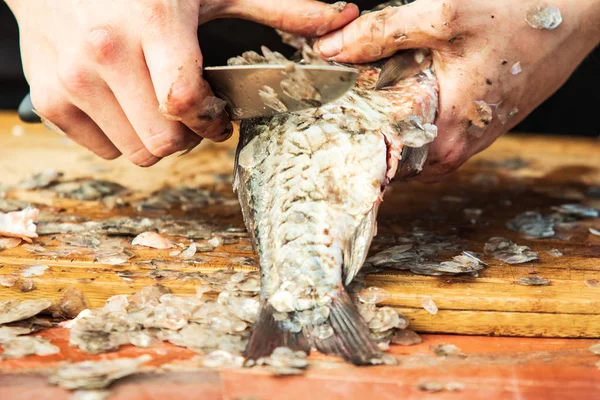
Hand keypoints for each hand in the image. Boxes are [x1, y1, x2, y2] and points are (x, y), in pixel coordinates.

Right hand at [6, 0, 357, 165]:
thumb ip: (277, 8)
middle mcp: (103, 54)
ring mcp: (71, 79)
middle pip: (164, 142)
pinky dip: (123, 136)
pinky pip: (103, 149)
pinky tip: (128, 103)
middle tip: (192, 111)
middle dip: (189, 135)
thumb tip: (342, 19)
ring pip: (136, 153)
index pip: (184, 104)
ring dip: (159, 138)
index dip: (211, 120)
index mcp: (152, 23)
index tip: (218, 113)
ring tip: (159, 105)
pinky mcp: (50, 98)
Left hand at [314, 0, 599, 181]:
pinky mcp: (482, 122)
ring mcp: (473, 137)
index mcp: (447, 135)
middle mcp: (460, 146)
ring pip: (415, 144)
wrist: (583, 8)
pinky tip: (404, 88)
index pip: (382, 165)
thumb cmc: (522, 12)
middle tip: (335, 111)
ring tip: (363, 99)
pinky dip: (414, 114)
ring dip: (390, 124)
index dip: (349, 149)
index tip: (323, 134)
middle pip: (396, 157)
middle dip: (365, 136)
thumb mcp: (443, 16)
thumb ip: (380, 35)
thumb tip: (329, 48)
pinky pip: (436, 129)